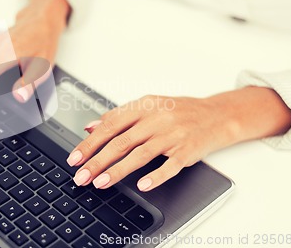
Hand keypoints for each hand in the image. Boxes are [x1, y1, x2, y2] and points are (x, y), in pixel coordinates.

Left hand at [66, 87, 290, 191]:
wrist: (216, 114)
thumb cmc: (178, 112)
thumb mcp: (147, 106)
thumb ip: (118, 116)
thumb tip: (90, 127)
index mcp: (142, 106)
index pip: (109, 125)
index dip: (89, 143)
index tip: (74, 158)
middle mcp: (155, 118)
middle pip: (120, 141)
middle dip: (97, 160)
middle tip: (81, 176)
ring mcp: (172, 134)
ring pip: (140, 153)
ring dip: (118, 170)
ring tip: (100, 183)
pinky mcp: (187, 149)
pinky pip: (170, 164)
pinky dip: (157, 175)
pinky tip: (143, 185)